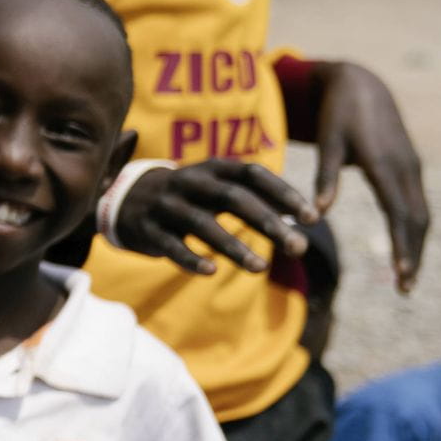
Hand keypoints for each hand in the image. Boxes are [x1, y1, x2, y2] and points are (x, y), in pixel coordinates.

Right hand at [112, 158, 314, 275]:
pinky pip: (171, 246)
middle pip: (233, 198)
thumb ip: (258, 199)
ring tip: (261, 268)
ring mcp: (167, 205)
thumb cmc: (192, 196)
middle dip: (268, 223)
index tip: (312, 218)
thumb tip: (308, 217)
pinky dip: (190, 259)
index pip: (253, 174)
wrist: (128, 198)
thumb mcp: (220, 187)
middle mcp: (189, 182)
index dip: (284, 193)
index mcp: (212, 168)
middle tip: (299, 247)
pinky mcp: (149, 230)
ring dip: (234, 247)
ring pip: (202, 224)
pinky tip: (211, 272)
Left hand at [312, 61, 429, 292]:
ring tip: (406, 279)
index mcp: (385, 164)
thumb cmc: (338, 113)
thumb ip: (325, 177)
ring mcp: (411, 168)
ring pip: (421, 214)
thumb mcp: (328, 141)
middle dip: (413, 256)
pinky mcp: (410, 168)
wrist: (362, 84)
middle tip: (405, 290)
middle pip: (416, 221)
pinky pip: (417, 204)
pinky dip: (414, 231)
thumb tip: (317, 215)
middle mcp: (405, 168)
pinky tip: (407, 250)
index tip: (401, 274)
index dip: (401, 245)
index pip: (398, 213)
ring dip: (416, 247)